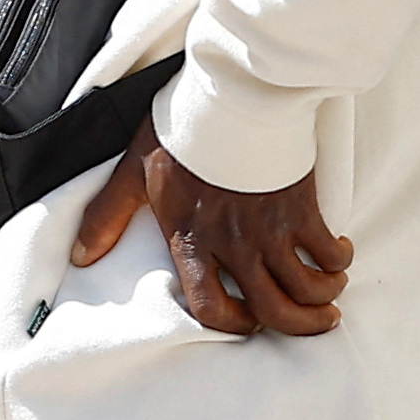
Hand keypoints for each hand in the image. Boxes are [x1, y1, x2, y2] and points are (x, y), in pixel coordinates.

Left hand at [69, 122, 352, 335]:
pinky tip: (337, 254)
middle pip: (272, 309)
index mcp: (192, 240)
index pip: (209, 308)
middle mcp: (235, 244)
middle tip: (312, 323)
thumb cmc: (184, 129)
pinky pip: (328, 251)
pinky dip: (337, 260)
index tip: (247, 323)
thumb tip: (82, 255)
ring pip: (306, 287)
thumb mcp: (135, 171)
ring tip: (328, 296)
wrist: (235, 93)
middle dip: (297, 326)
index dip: (231, 326)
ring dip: (322, 299)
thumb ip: (109, 216)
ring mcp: (271, 229)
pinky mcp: (302, 207)